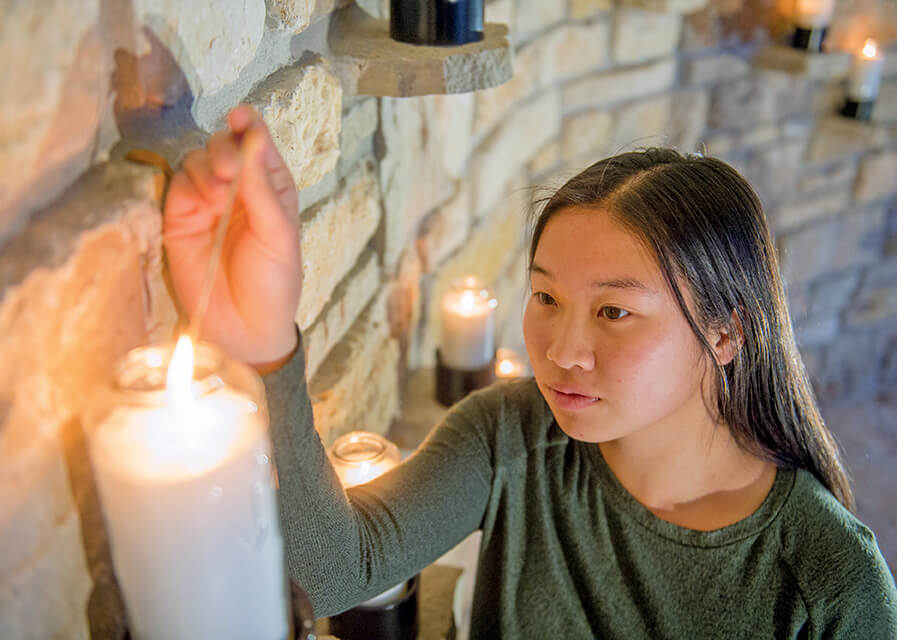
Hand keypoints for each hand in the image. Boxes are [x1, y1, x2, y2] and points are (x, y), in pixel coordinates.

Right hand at [163, 105, 301, 365]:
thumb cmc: (273, 284)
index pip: (257, 144)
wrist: (244, 329)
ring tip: (219, 197)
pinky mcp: (180, 219)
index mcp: (272, 188)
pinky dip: (187, 185)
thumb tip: (251, 137)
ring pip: (198, 160)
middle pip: (223, 145)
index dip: (247, 125)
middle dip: (224, 148)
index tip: (240, 116)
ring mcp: (208, 203)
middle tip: (227, 171)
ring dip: (206, 168)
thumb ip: (262, 187)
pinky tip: (202, 203)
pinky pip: (177, 185)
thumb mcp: (278, 234)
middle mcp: (239, 190)